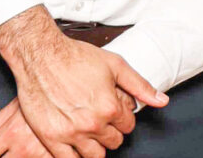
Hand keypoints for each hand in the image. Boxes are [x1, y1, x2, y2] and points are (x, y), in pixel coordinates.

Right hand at [0, 6, 167, 156]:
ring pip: (95, 156)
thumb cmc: (76, 57)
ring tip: (89, 128)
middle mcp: (92, 124)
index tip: (113, 107)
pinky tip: (76, 143)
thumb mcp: (115, 65)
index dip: (123, 115)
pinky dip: (76, 156)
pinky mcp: (51, 139)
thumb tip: (161, 101)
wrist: (41, 55)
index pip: (128, 125)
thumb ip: (140, 86)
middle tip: (100, 116)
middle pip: (113, 142)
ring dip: (96, 145)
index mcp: (110, 107)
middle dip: (111, 130)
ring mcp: (71, 134)